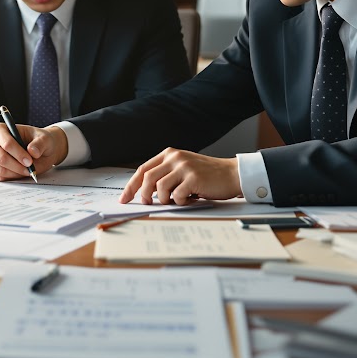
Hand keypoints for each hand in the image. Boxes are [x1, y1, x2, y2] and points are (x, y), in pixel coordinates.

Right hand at [0, 124, 64, 181]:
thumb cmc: (35, 141)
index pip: (7, 144)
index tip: (30, 162)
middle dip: (17, 167)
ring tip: (25, 171)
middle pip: (1, 158)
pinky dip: (8, 179)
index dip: (19, 154)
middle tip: (29, 170)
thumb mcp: (44, 138)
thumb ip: (40, 143)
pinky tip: (16, 174)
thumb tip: (33, 151)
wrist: (32, 150)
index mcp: (0, 129)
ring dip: (15, 174)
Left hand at [119, 148, 242, 204]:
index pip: (142, 169)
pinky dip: (180, 201)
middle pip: (146, 178)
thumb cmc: (206, 175)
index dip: (131, 185)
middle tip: (146, 203)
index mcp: (169, 154)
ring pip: (159, 188)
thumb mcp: (182, 168)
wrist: (231, 174)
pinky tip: (189, 199)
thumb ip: (165, 175)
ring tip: (176, 200)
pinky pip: (177, 195)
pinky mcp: (193, 177)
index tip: (124, 198)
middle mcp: (175, 157)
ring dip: (164, 199)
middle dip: (142, 194)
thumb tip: (144, 192)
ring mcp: (184, 166)